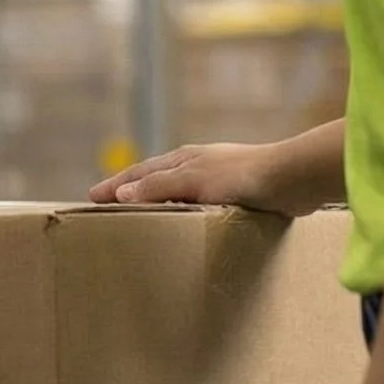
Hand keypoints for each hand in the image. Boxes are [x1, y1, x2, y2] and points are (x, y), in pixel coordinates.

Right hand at [89, 140, 323, 215]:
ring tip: (143, 217)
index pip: (139, 173)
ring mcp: (218, 179)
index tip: (93, 196)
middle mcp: (198, 166)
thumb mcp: (193, 180)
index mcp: (183, 159)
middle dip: (132, 191)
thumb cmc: (242, 175)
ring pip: (178, 192)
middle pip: (156, 179)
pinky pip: (199, 204)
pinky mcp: (238, 194)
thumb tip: (122, 194)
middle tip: (109, 205)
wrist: (291, 178)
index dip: (116, 185)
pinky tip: (188, 225)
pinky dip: (184, 212)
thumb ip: (158, 187)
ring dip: (158, 201)